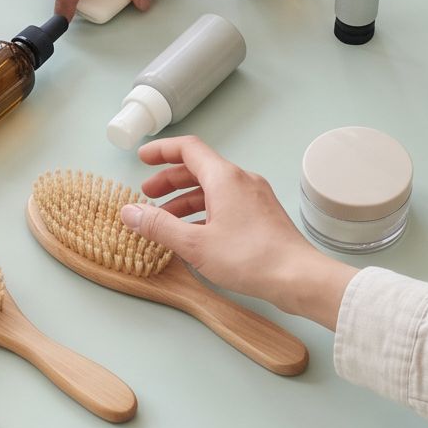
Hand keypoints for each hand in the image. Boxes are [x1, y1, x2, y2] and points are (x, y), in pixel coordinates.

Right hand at [122, 136, 349, 322]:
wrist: (298, 277)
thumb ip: (159, 226)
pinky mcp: (263, 215)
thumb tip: (129, 212)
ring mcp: (255, 197)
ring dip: (186, 200)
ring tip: (165, 220)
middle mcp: (242, 180)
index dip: (161, 151)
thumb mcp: (194, 244)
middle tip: (148, 195)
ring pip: (213, 189)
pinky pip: (227, 204)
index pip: (188, 149)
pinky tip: (194, 234)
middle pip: (199, 169)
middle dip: (170, 180)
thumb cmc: (250, 258)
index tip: (142, 159)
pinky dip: (205, 211)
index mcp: (224, 177)